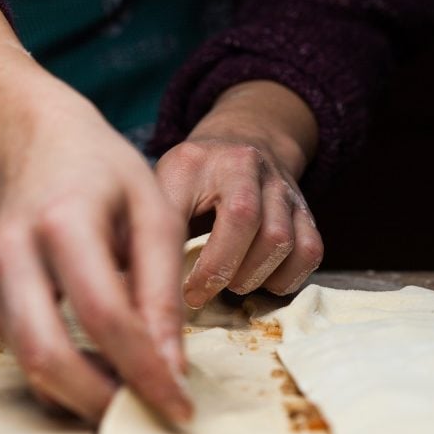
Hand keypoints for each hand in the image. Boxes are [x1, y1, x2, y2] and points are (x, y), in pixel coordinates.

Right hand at [0, 86, 191, 424]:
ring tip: (133, 397)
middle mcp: (14, 254)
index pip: (104, 315)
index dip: (145, 370)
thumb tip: (170, 367)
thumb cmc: (105, 174)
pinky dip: (63, 376)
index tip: (181, 407)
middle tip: (148, 418)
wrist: (36, 146)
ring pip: (29, 365)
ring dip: (81, 397)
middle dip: (100, 402)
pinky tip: (102, 367)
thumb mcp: (154, 212)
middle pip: (47, 354)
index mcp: (63, 222)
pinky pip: (23, 354)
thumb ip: (162, 288)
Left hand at [155, 80, 322, 307]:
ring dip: (254, 276)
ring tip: (230, 284)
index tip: (182, 294)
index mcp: (198, 161)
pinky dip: (286, 278)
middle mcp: (247, 166)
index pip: (195, 210)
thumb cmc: (191, 177)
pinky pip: (310, 251)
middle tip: (201, 293)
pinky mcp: (306, 209)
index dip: (201, 263)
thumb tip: (123, 287)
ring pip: (282, 241)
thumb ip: (142, 227)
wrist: (244, 139)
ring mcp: (282, 187)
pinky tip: (262, 281)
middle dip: (224, 270)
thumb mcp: (160, 186)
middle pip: (250, 224)